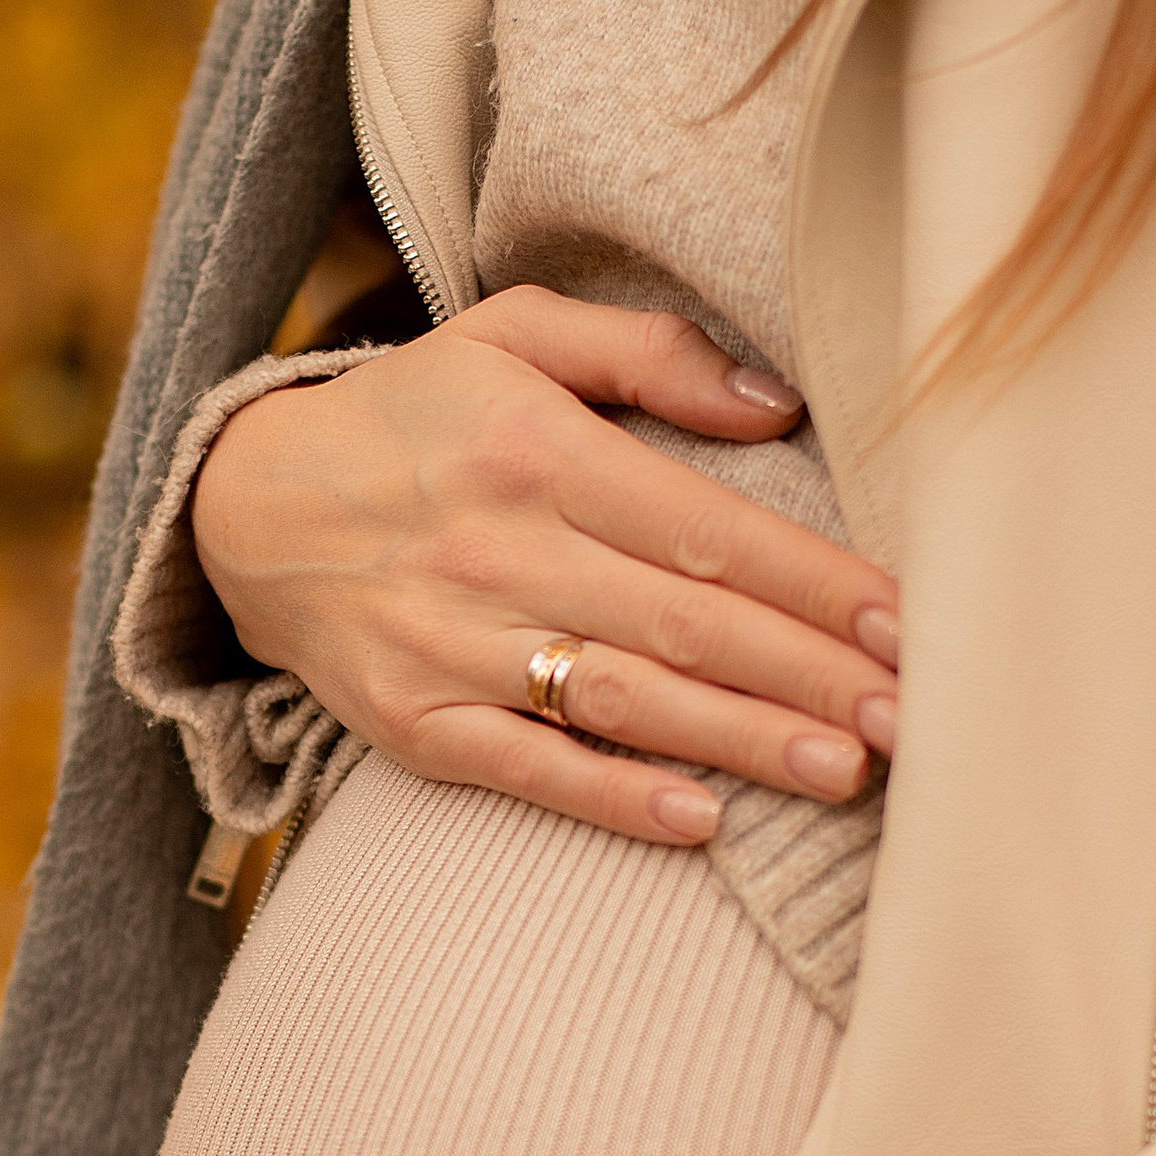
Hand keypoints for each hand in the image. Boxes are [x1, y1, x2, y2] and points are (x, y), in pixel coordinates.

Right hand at [189, 288, 899, 851]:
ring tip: (841, 772)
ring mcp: (451, 644)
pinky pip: (527, 769)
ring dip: (739, 740)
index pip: (705, 526)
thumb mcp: (511, 335)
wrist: (244, 506)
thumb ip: (646, 354)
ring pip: (621, 700)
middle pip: (683, 621)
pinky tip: (699, 819)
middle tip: (911, 719)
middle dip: (806, 673)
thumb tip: (776, 406)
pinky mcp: (412, 723)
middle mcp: (498, 549)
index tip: (906, 622)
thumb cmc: (414, 417)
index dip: (813, 580)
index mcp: (537, 451)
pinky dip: (611, 798)